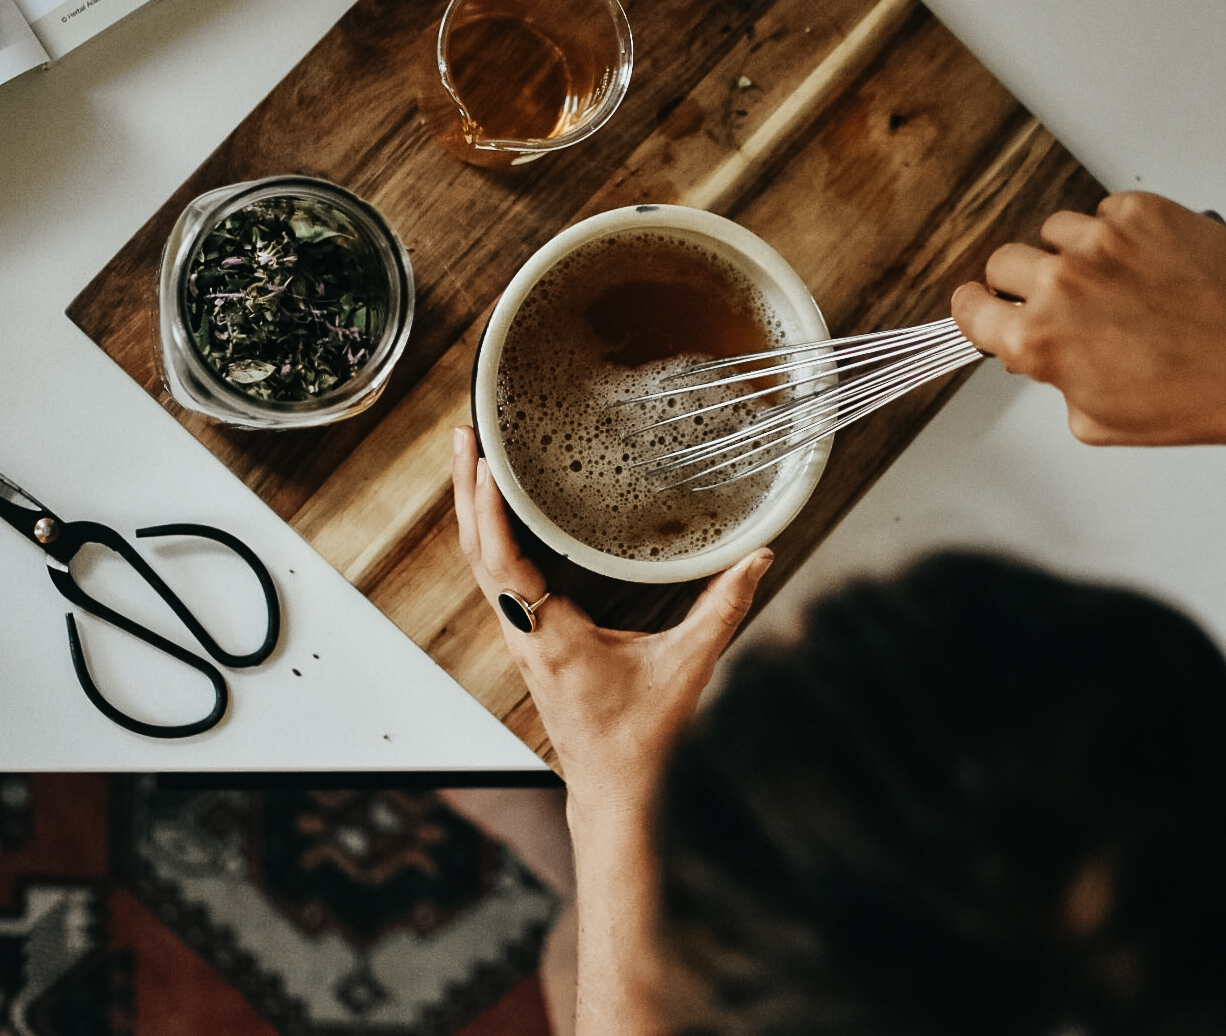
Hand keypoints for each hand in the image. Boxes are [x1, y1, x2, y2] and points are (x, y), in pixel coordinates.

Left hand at [451, 426, 772, 807]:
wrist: (614, 789)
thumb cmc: (641, 738)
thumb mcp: (688, 668)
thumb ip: (723, 609)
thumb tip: (758, 557)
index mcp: (553, 638)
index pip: (506, 564)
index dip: (493, 511)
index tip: (489, 464)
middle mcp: (525, 634)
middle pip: (476, 552)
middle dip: (468, 491)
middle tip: (466, 435)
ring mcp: (520, 638)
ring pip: (479, 564)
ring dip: (473, 510)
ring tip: (473, 458)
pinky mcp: (527, 641)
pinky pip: (496, 579)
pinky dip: (490, 537)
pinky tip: (498, 513)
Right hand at [951, 191, 1225, 448]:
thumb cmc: (1190, 399)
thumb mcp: (1096, 420)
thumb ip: (1054, 381)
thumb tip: (1042, 356)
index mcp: (1038, 340)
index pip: (970, 307)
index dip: (978, 309)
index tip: (986, 306)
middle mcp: (1061, 284)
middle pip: (1005, 261)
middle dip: (1023, 281)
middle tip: (1060, 299)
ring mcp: (1102, 241)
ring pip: (1056, 231)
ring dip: (1073, 254)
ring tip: (1116, 282)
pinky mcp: (1143, 213)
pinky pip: (1107, 212)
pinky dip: (1120, 234)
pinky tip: (1148, 264)